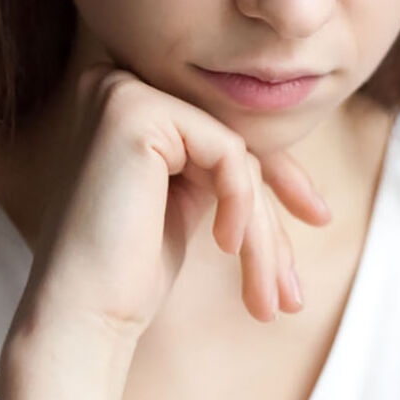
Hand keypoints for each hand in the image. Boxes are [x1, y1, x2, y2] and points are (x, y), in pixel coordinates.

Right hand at [0, 55, 330, 399]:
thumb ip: (220, 165)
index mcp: (126, 105)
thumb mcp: (186, 203)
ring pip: (236, 155)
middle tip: (294, 286)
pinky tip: (224, 244)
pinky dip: (241, 203)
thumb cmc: (127, 273)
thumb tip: (287, 159)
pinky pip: (228, 153)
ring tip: (270, 292)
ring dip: (263, 230)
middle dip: (272, 217)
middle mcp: (116, 85)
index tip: (319, 217)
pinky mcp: (135, 111)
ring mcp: (122, 92)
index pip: (222, 134)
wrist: (80, 314)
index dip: (276, 178)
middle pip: (232, 146)